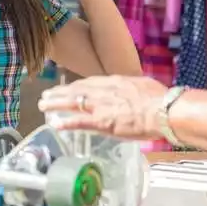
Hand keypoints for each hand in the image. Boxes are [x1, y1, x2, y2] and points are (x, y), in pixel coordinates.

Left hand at [38, 75, 167, 139]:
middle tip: (46, 95)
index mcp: (114, 82)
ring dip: (55, 104)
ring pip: (72, 103)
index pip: (90, 82)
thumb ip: (131, 87)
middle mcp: (103, 91)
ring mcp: (100, 106)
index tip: (67, 88)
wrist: (163, 110)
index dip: (76, 86)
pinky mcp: (102, 122)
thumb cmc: (160, 99)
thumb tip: (131, 88)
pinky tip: (54, 123)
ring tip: (43, 106)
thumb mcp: (143, 85)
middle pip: (76, 90)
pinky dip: (65, 122)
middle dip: (60, 92)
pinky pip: (79, 122)